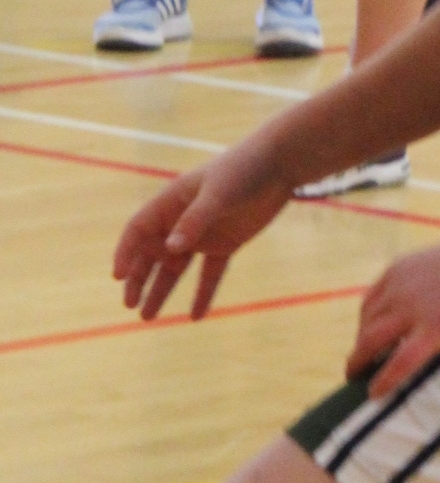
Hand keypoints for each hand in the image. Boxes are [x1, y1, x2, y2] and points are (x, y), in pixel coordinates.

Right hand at [113, 146, 292, 322]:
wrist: (279, 165)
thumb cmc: (243, 170)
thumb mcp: (218, 193)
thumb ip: (195, 220)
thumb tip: (171, 248)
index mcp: (171, 202)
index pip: (138, 229)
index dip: (126, 252)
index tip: (119, 277)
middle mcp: (182, 220)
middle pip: (152, 254)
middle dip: (139, 279)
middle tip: (130, 304)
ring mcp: (203, 234)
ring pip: (176, 268)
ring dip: (161, 291)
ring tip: (147, 317)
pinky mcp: (226, 244)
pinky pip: (209, 274)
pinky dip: (203, 294)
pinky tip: (196, 316)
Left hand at [347, 235, 439, 397]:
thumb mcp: (436, 263)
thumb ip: (420, 280)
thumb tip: (421, 300)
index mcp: (398, 271)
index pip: (369, 304)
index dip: (364, 326)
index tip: (365, 340)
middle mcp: (396, 290)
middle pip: (365, 325)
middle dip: (359, 348)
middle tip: (358, 366)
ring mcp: (412, 311)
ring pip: (372, 343)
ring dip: (361, 363)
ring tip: (359, 379)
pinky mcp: (432, 330)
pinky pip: (399, 362)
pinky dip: (384, 380)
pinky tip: (376, 393)